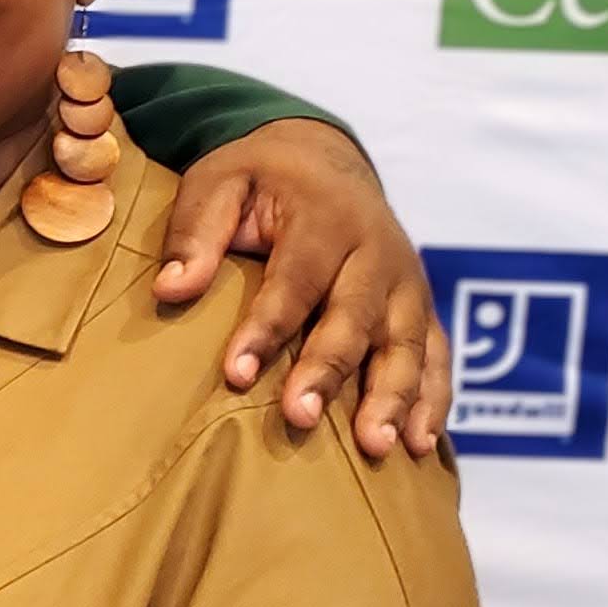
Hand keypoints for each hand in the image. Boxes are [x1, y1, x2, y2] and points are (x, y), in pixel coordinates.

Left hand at [155, 121, 450, 456]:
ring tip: (376, 447)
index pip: (294, 280)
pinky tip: (419, 446)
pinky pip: (437, 355)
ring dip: (394, 396)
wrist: (326, 159)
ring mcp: (407, 281)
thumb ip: (195, 232)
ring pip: (407, 342)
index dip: (266, 328)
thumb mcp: (219, 182)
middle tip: (301, 417)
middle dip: (330, 369)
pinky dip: (433, 399)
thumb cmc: (261, 178)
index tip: (235, 375)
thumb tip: (170, 288)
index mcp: (325, 217)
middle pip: (356, 316)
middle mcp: (377, 250)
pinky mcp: (422, 307)